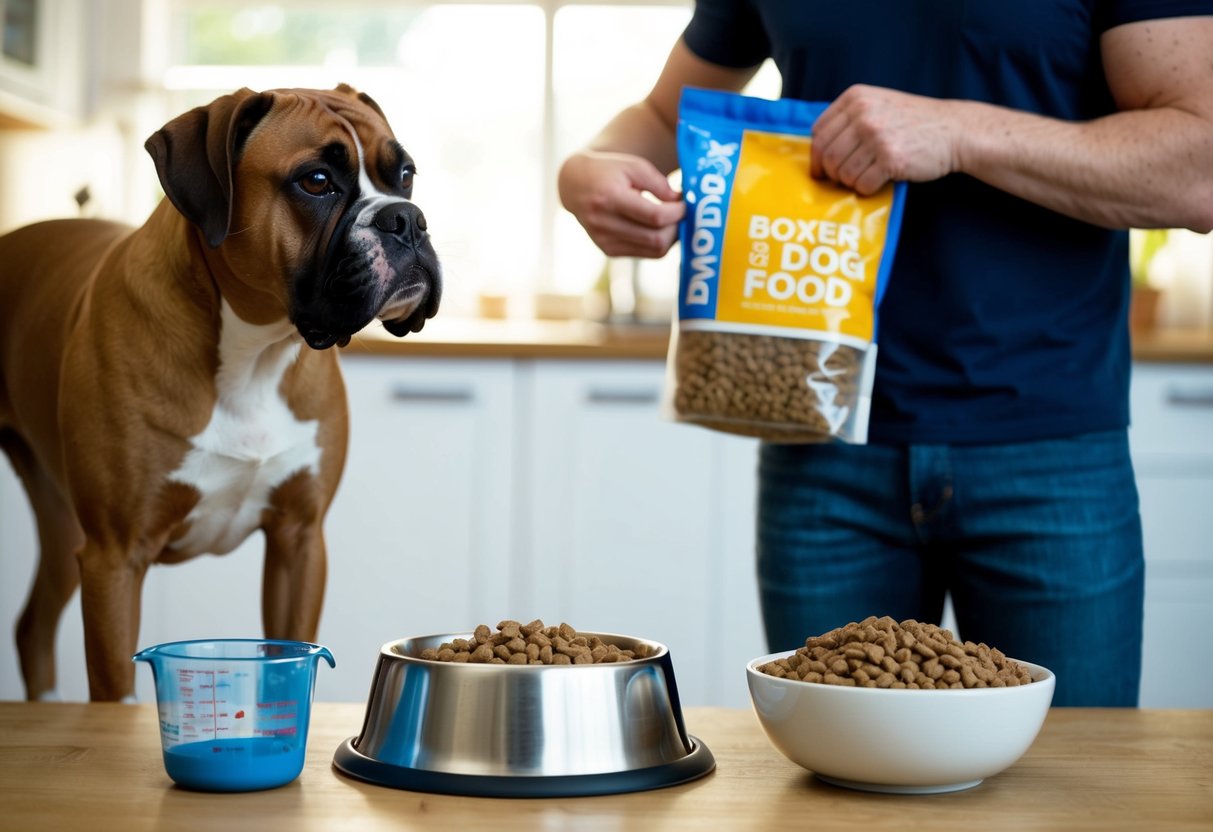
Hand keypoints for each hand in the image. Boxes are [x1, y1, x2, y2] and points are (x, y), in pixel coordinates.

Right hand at [557, 151, 684, 257]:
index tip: (685, 203)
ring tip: (675, 220)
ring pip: (654, 250)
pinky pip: (645, 253)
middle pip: (656, 238)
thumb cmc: (609, 171)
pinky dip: (659, 242)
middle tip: (684, 214)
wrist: (576, 185)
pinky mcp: (608, 250)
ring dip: (671, 237)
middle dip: (677, 227)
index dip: (677, 212)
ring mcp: (605, 241)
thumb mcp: (633, 166)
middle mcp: (604, 224)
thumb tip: (679, 203)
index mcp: (610, 198)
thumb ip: (658, 183)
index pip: (654, 216)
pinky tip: (660, 228)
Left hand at [810, 85, 961, 194]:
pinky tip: (878, 181)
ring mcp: (877, 137)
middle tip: (842, 179)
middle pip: (827, 155)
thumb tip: (818, 150)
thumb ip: (850, 119)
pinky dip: (866, 189)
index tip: (821, 168)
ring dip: (850, 182)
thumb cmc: (913, 121)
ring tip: (865, 176)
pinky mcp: (890, 159)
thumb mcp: (878, 105)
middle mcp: (863, 115)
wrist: (953, 130)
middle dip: (831, 173)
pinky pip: (862, 184)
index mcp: (856, 98)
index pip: (819, 132)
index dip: (816, 155)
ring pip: (842, 172)